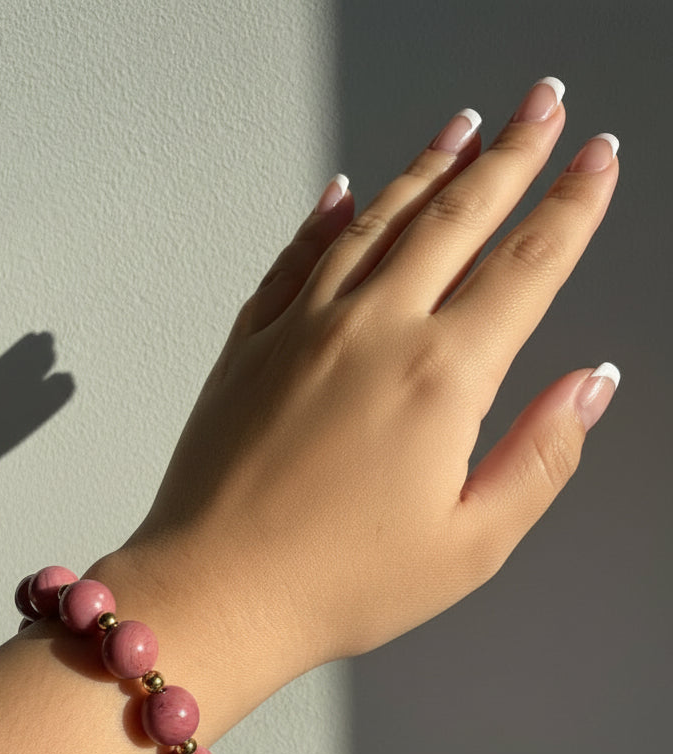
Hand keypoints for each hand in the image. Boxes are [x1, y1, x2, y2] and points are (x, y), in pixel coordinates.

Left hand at [100, 79, 618, 688]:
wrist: (212, 592)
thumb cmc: (335, 583)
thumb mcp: (471, 545)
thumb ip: (541, 456)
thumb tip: (589, 386)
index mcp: (439, 376)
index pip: (527, 264)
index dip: (573, 204)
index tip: (598, 160)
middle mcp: (372, 330)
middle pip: (458, 216)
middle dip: (512, 152)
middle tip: (544, 105)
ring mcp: (302, 328)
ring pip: (379, 221)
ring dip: (428, 167)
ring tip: (464, 127)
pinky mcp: (250, 344)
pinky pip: (295, 259)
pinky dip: (326, 220)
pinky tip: (343, 195)